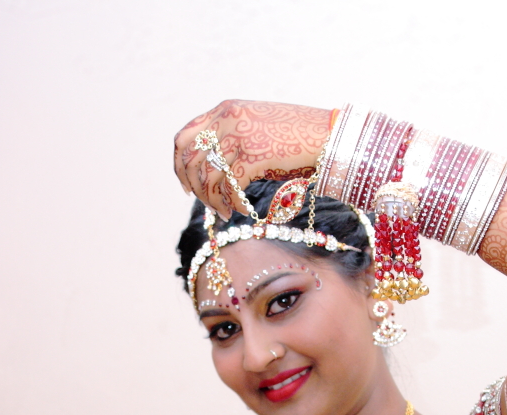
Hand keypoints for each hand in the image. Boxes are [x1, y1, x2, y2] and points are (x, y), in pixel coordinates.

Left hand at [173, 99, 332, 219]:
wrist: (326, 134)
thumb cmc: (296, 136)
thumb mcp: (257, 128)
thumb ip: (233, 141)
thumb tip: (214, 174)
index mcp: (225, 110)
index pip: (184, 138)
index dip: (180, 166)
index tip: (187, 186)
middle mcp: (227, 119)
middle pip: (190, 160)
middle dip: (195, 189)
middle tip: (209, 205)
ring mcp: (239, 136)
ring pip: (209, 177)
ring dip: (215, 202)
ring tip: (227, 212)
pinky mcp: (253, 155)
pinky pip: (231, 188)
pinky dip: (235, 205)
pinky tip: (245, 211)